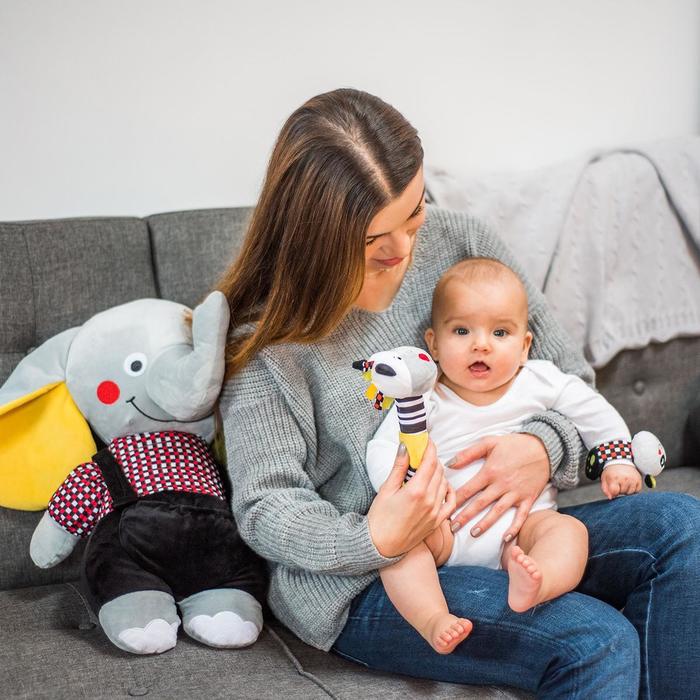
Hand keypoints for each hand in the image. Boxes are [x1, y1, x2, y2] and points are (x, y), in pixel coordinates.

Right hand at [367, 440, 455, 557]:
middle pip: (438, 470)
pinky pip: (451, 502)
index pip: (430, 461)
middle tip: (423, 451)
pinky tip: (443, 484)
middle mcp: (430, 500)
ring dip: (438, 471)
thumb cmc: (380, 518)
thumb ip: (398, 467)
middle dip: (432, 457)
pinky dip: (449, 490)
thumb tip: (405, 447)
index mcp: (416, 491)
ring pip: (444, 483)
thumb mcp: (386, 489)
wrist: (382, 546)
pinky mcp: (437, 522)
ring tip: (427, 467)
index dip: (430, 447)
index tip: (426, 439)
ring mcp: (436, 512)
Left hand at [447, 434, 549, 541]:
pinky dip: (514, 527)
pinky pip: (521, 516)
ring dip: (485, 524)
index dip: (455, 500)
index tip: (444, 509)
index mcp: (490, 471)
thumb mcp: (489, 442)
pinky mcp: (528, 498)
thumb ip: (468, 453)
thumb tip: (449, 463)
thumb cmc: (514, 444)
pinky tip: (505, 538)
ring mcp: (516, 493)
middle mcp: (501, 484)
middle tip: (452, 528)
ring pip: (497, 512)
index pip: (468, 489)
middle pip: (480, 504)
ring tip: (473, 534)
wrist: (544, 447)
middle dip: (465, 516)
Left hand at [601, 463, 641, 498]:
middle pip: (623, 493)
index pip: (615, 492)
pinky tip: (629, 484)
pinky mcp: (639, 480)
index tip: (613, 490)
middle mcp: (625, 478)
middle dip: (620, 491)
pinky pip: (637, 490)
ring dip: (627, 491)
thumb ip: (605, 489)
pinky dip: (633, 489)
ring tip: (624, 484)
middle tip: (618, 484)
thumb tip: (611, 497)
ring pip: (630, 493)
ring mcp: (633, 479)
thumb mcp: (604, 478)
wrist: (620, 461)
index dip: (614, 493)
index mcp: (614, 478)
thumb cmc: (612, 471)